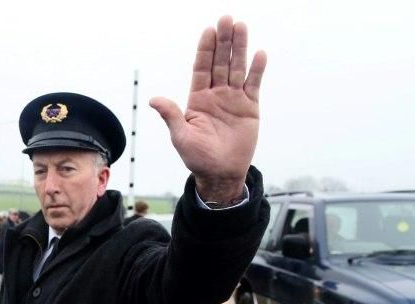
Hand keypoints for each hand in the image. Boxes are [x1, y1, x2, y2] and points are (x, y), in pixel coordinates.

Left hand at [150, 15, 266, 202]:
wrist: (221, 173)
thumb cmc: (197, 158)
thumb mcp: (181, 137)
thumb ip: (172, 115)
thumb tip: (154, 99)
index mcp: (198, 99)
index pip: (201, 68)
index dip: (205, 50)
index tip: (209, 30)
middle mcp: (216, 95)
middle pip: (220, 62)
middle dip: (223, 41)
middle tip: (227, 19)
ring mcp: (233, 100)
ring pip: (237, 68)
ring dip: (239, 49)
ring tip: (241, 27)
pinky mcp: (250, 108)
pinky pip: (253, 85)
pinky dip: (257, 70)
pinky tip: (259, 54)